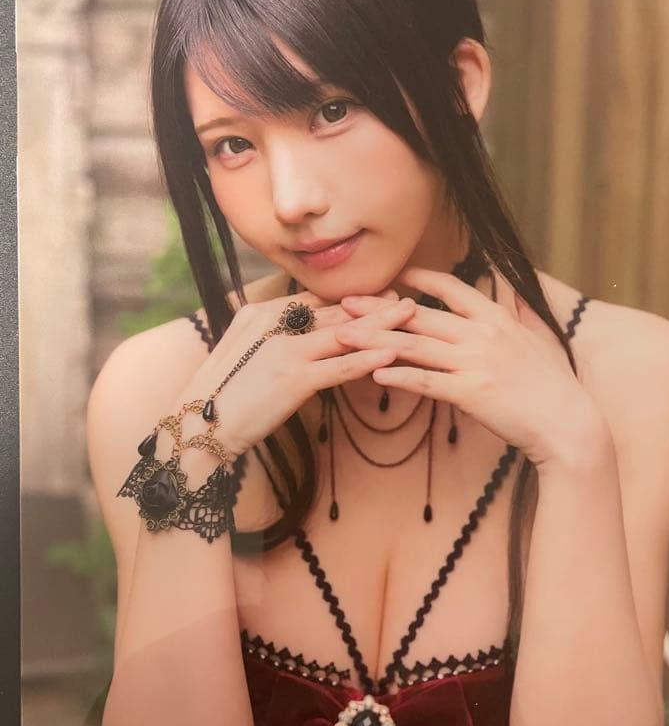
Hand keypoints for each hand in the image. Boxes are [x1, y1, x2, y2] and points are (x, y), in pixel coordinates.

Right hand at [176, 289, 413, 456]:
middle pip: (334, 312)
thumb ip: (271, 341)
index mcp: (261, 315)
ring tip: (412, 316)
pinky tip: (393, 353)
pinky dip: (368, 358)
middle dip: (373, 306)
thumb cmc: (220, 398)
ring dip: (381, 324)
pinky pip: (339, 367)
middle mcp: (273, 325)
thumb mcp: (245, 357)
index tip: (378, 296)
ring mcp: (284, 351)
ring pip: (344, 333)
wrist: (198, 429)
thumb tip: (299, 339)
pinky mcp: (293, 380)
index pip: (315, 302)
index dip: (349, 300)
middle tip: (407, 299)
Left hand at [334, 267, 604, 467]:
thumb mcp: (541, 338)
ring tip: (344, 337)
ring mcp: (474, 363)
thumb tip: (512, 290)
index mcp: (496, 318)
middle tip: (345, 304)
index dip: (420, 280)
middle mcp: (482, 334)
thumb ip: (521, 311)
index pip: (452, 289)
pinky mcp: (471, 393)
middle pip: (419, 315)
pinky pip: (427, 382)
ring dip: (375, 340)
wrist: (568, 423)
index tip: (395, 277)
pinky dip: (399, 377)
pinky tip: (373, 375)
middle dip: (378, 308)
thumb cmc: (556, 385)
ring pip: (414, 345)